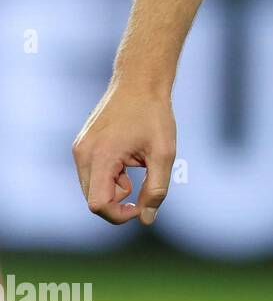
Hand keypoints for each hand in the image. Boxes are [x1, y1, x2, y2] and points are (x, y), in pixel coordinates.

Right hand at [72, 83, 175, 224]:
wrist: (140, 80)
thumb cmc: (154, 114)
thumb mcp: (164, 153)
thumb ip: (156, 189)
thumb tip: (146, 220)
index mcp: (101, 156)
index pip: (98, 205)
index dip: (119, 215)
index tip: (140, 207)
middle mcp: (83, 154)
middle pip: (94, 199)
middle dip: (119, 200)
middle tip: (143, 180)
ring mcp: (80, 148)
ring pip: (93, 188)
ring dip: (115, 187)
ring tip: (136, 162)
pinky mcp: (82, 145)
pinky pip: (92, 174)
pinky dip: (110, 175)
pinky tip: (127, 156)